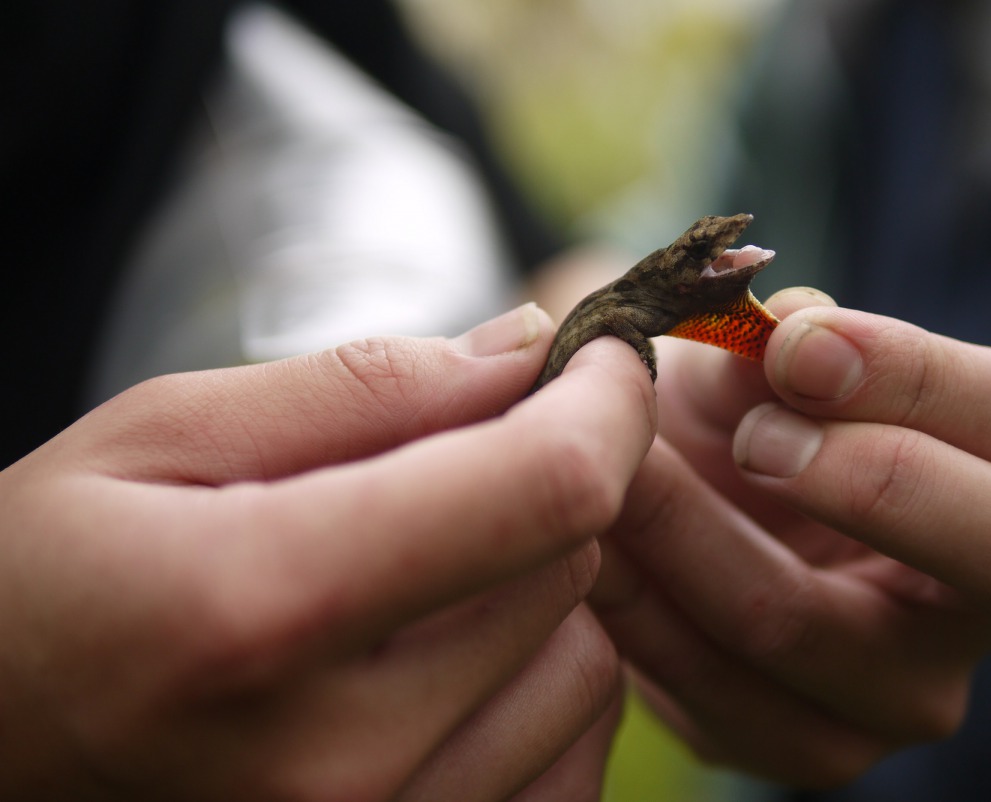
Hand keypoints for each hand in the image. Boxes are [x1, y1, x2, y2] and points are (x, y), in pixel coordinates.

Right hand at [0, 304, 655, 800]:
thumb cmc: (39, 585)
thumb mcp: (162, 438)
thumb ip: (362, 390)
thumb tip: (527, 348)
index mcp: (263, 609)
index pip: (541, 490)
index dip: (605, 404)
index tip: (604, 359)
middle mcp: (337, 760)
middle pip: (568, 567)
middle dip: (537, 487)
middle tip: (449, 467)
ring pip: (586, 668)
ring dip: (535, 596)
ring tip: (419, 581)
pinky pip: (567, 762)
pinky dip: (534, 692)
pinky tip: (442, 666)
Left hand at [591, 289, 990, 786]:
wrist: (680, 512)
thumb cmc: (739, 416)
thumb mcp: (755, 363)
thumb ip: (778, 340)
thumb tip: (789, 328)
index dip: (915, 374)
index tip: (792, 343)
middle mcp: (983, 601)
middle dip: (869, 483)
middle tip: (752, 438)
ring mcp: (901, 692)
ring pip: (806, 625)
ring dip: (689, 534)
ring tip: (613, 469)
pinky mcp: (803, 744)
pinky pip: (717, 690)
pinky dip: (637, 610)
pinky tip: (588, 550)